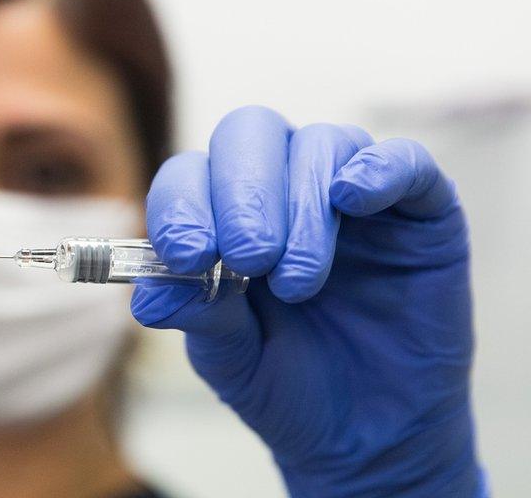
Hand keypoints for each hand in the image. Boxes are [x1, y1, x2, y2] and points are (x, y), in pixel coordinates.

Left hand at [131, 106, 487, 496]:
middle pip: (251, 133)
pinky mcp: (421, 211)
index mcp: (224, 214)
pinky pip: (404, 162)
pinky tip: (353, 198)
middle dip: (242, 193)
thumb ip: (196, 314)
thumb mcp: (229, 356)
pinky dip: (378, 169)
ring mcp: (353, 195)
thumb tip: (148, 294)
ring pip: (321, 145)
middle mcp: (284, 188)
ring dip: (302, 207)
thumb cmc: (288, 384)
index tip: (186, 255)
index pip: (190, 174)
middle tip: (246, 257)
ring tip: (296, 282)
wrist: (368, 436)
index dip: (181, 204)